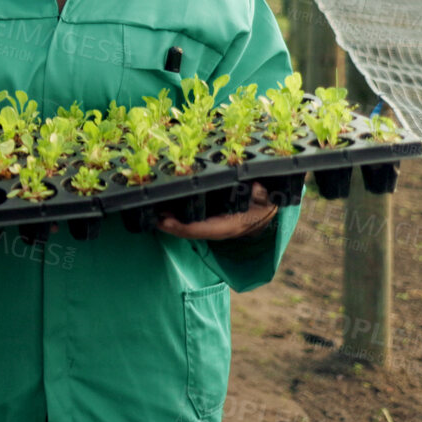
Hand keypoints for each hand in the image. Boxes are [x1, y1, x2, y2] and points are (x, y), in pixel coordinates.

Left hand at [158, 183, 278, 240]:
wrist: (270, 211)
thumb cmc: (266, 202)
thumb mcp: (268, 198)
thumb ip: (262, 195)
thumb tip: (256, 188)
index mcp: (231, 226)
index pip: (203, 229)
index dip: (183, 227)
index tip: (165, 222)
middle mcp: (220, 230)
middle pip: (190, 232)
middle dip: (170, 227)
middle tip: (151, 217)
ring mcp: (214, 227)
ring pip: (189, 229)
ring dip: (171, 224)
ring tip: (152, 214)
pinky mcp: (211, 222)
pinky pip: (192, 223)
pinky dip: (177, 219)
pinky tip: (164, 210)